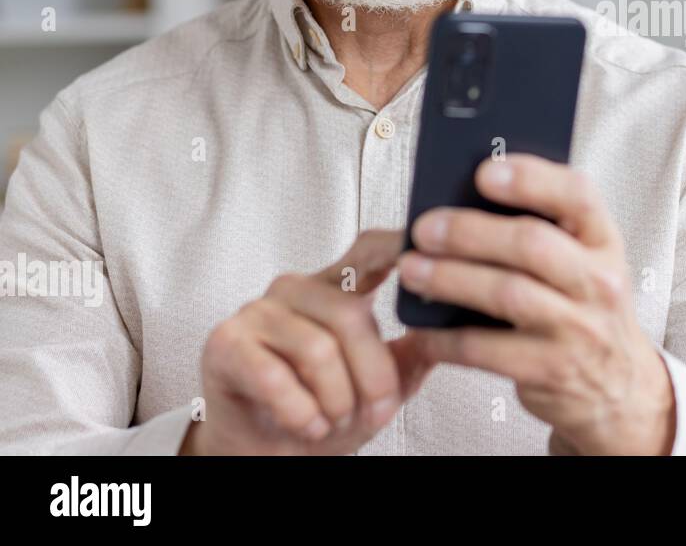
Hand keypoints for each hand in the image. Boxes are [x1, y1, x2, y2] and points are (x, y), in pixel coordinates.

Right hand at [183, 229, 441, 454]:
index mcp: (338, 289)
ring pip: (318, 349)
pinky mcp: (226, 343)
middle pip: (352, 316)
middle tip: (375, 413)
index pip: (369, 250)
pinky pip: (274, 376)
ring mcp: (259, 311)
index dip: (395, 246)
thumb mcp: (380, 386)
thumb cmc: (322, 409)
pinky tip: (306, 424)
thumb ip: (413, 353)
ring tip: (333, 421)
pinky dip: (300, 412)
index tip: (421, 251)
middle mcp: (298, 289)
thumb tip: (448, 326)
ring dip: (336, 401)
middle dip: (374, 378)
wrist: (265, 451)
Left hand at [399, 156, 676, 455]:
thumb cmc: (584, 307)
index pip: (578, 195)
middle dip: (470, 232)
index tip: (484, 172)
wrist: (617, 385)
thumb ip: (544, 229)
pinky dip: (446, 338)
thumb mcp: (584, 261)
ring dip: (450, 278)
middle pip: (532, 244)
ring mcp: (578, 329)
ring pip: (507, 293)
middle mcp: (600, 282)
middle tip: (424, 228)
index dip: (531, 178)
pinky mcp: (551, 370)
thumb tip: (466, 199)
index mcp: (604, 241)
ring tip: (411, 269)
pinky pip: (487, 349)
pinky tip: (423, 329)